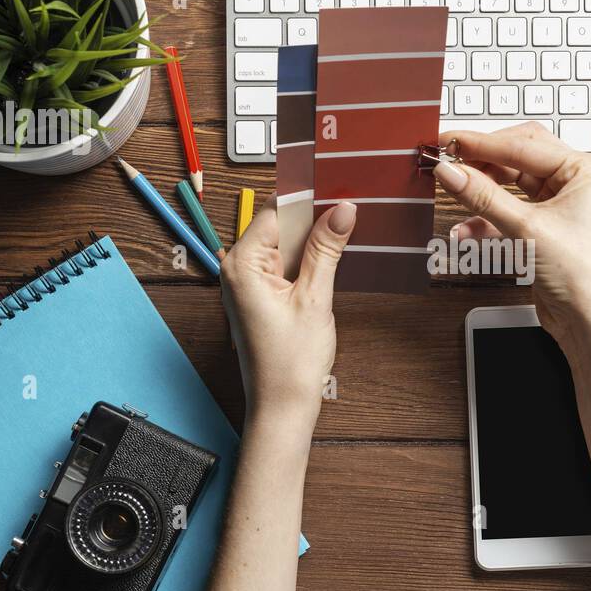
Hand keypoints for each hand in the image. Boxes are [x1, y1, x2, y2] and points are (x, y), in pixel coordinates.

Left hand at [220, 197, 356, 415]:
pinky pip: (286, 263)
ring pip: (286, 243)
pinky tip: (334, 255)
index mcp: (242, 264)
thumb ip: (326, 249)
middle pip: (280, 224)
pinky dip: (309, 258)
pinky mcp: (262, 296)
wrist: (283, 408)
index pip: (276, 210)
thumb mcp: (315, 298)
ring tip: (349, 226)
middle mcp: (238, 269)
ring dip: (315, 236)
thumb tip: (342, 210)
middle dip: (315, 214)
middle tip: (351, 203)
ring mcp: (249, 283)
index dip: (309, 195)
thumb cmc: (290, 364)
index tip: (338, 182)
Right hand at [431, 122, 590, 347]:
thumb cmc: (584, 277)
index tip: (446, 143)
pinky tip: (465, 231)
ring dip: (480, 193)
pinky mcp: (544, 227)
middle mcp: (575, 181)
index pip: (523, 144)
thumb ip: (483, 197)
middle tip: (446, 159)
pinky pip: (508, 211)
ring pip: (509, 184)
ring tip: (452, 191)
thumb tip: (450, 171)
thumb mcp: (526, 230)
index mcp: (584, 169)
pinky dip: (486, 219)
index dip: (480, 143)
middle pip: (516, 157)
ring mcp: (559, 204)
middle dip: (480, 162)